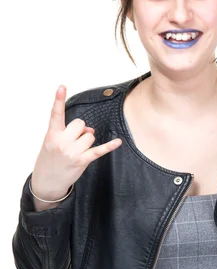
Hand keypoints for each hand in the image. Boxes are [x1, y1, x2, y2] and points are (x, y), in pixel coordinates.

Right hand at [31, 85, 122, 200]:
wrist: (47, 181)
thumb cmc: (51, 158)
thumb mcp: (54, 142)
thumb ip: (70, 132)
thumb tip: (91, 130)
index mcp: (52, 135)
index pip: (56, 114)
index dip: (58, 100)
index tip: (62, 86)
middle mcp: (62, 142)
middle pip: (80, 124)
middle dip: (80, 130)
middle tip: (72, 142)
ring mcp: (72, 152)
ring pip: (90, 136)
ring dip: (87, 141)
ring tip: (76, 151)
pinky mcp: (82, 161)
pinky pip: (99, 150)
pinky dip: (109, 146)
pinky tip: (118, 142)